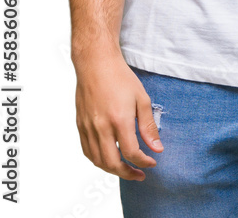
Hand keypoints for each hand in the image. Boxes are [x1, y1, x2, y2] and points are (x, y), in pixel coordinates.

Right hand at [73, 49, 163, 179]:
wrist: (96, 63)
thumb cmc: (120, 77)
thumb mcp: (142, 98)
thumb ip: (148, 126)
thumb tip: (157, 148)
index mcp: (119, 120)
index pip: (131, 153)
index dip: (144, 162)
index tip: (152, 162)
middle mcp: (101, 127)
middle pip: (112, 164)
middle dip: (128, 173)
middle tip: (140, 174)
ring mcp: (88, 127)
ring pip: (98, 161)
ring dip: (113, 170)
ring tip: (126, 169)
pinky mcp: (80, 125)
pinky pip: (87, 151)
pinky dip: (98, 160)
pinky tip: (108, 158)